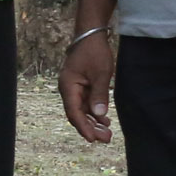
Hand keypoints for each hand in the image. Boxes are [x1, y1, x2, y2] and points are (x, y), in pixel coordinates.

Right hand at [59, 30, 116, 144]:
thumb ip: (100, 94)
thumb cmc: (94, 52)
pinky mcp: (81, 86)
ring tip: (107, 134)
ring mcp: (74, 89)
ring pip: (81, 111)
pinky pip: (85, 104)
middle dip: (90, 128)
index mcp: (68, 87)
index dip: (83, 127)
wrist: (90, 36)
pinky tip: (104, 121)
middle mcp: (68, 90)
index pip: (74, 112)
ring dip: (93, 122)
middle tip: (106, 139)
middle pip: (76, 114)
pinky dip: (94, 113)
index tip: (93, 139)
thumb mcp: (101, 73)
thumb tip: (99, 115)